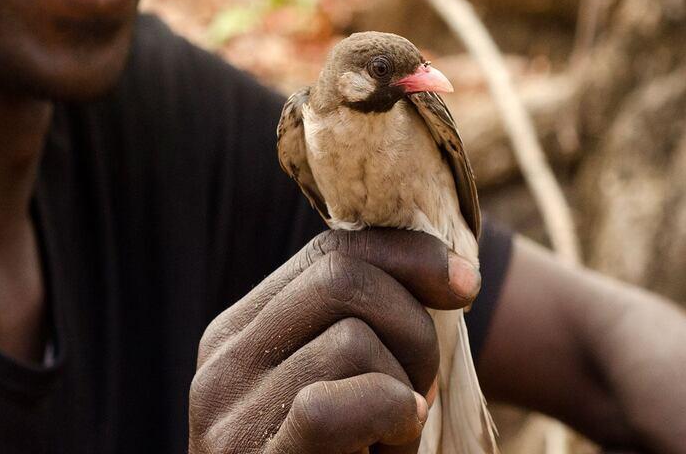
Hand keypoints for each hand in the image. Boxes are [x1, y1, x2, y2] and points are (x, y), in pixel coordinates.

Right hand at [189, 228, 481, 453]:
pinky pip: (332, 406)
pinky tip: (386, 450)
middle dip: (413, 327)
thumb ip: (361, 324)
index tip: (465, 284)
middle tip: (418, 392)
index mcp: (237, 334)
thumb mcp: (347, 387)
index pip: (328, 252)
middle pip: (343, 279)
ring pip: (355, 340)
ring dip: (403, 393)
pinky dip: (386, 418)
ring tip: (385, 441)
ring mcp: (228, 418)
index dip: (408, 256)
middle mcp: (220, 364)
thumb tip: (451, 265)